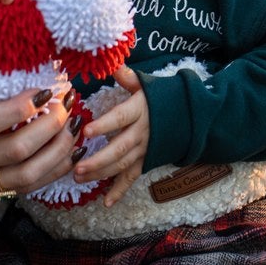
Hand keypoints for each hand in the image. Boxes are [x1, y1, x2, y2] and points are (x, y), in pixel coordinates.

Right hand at [0, 76, 74, 208]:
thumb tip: (14, 51)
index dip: (21, 108)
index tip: (46, 89)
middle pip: (13, 151)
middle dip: (50, 126)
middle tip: (67, 102)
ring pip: (25, 176)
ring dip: (57, 150)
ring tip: (73, 125)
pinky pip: (24, 188)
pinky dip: (51, 170)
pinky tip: (68, 152)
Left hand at [73, 66, 148, 205]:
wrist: (189, 116)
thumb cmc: (160, 97)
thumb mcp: (145, 84)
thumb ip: (127, 76)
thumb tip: (113, 63)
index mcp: (139, 110)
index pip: (120, 118)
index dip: (104, 124)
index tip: (86, 130)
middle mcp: (142, 132)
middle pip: (119, 148)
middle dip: (98, 160)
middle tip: (76, 168)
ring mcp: (145, 149)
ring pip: (122, 165)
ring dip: (101, 173)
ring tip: (78, 178)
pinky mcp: (147, 161)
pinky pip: (132, 177)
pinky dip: (120, 190)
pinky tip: (107, 202)